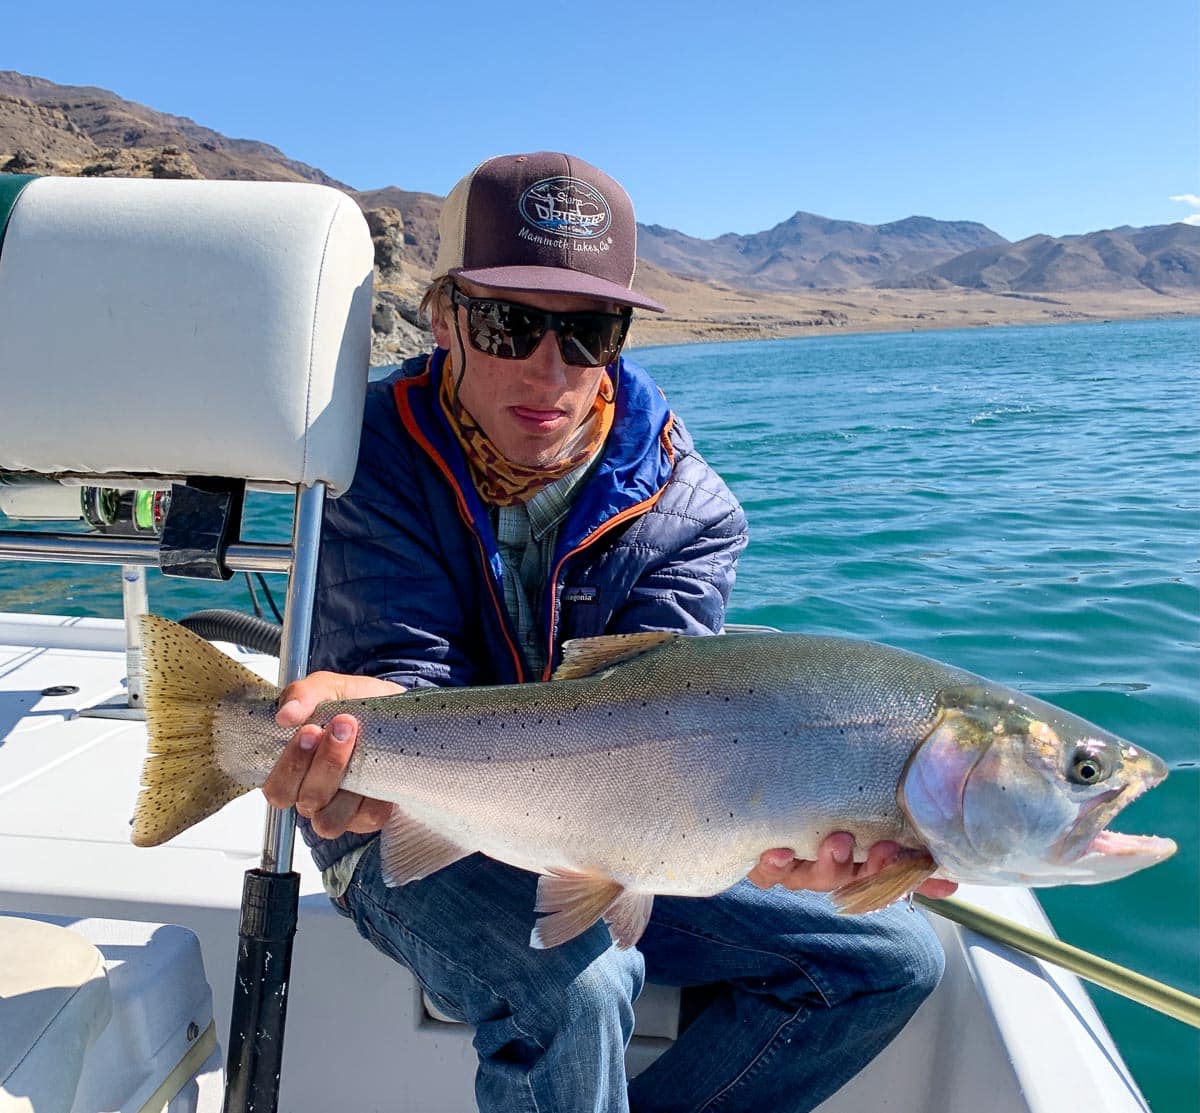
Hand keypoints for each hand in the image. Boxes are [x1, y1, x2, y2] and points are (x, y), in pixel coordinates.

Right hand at [260, 670, 403, 838]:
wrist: (398, 709)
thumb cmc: (356, 703)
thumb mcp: (329, 688)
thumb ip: (303, 695)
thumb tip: (285, 714)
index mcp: (294, 770)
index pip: (276, 788)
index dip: (290, 765)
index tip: (311, 729)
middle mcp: (313, 795)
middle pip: (304, 801)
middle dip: (323, 764)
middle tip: (341, 726)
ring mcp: (341, 810)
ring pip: (329, 820)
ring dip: (345, 780)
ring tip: (360, 742)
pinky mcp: (369, 816)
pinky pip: (368, 818)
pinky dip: (374, 796)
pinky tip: (380, 768)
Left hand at [748, 833, 957, 899]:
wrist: (766, 829)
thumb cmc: (823, 832)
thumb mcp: (867, 842)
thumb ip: (907, 864)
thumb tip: (952, 882)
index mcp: (852, 871)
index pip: (882, 882)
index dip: (899, 876)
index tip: (919, 863)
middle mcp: (825, 874)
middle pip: (851, 881)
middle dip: (871, 869)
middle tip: (885, 849)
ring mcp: (795, 871)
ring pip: (812, 878)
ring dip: (829, 863)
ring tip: (838, 842)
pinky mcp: (765, 867)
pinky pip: (766, 873)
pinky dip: (773, 865)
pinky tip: (779, 852)